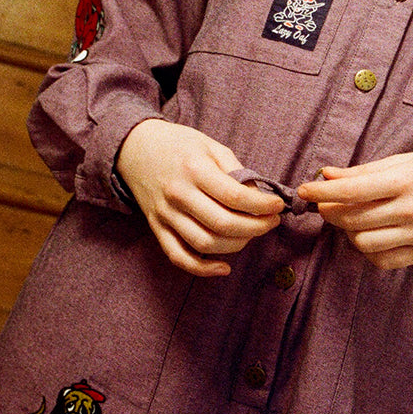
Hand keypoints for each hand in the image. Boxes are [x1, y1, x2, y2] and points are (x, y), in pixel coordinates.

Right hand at [116, 120, 284, 276]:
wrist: (134, 147)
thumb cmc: (178, 144)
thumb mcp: (210, 145)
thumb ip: (235, 169)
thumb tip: (259, 197)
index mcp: (194, 169)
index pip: (235, 196)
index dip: (262, 205)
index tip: (277, 206)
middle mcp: (178, 194)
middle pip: (223, 224)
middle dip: (256, 228)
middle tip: (271, 222)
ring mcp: (165, 214)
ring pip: (205, 243)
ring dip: (237, 245)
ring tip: (252, 234)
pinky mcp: (156, 227)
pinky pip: (178, 257)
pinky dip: (202, 269)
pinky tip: (224, 267)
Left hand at [297, 150, 412, 269]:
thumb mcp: (407, 160)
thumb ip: (366, 171)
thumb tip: (326, 175)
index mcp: (406, 181)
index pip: (352, 190)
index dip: (322, 191)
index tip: (304, 190)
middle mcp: (412, 210)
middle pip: (352, 219)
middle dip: (330, 211)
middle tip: (326, 203)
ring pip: (363, 243)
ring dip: (348, 232)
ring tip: (352, 219)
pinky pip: (382, 260)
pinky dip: (368, 249)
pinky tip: (370, 234)